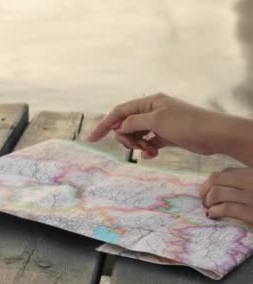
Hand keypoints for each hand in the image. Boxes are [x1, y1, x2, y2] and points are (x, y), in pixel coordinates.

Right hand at [87, 93, 249, 160]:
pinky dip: (146, 149)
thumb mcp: (156, 121)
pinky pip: (148, 142)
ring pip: (136, 135)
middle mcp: (153, 110)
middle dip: (126, 137)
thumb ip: (133, 122)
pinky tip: (152, 155)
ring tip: (147, 151)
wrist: (215, 135)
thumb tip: (118, 126)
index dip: (105, 124)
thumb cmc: (187, 124)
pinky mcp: (166, 136)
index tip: (93, 139)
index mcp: (149, 102)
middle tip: (134, 146)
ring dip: (137, 144)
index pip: (120, 111)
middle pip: (127, 124)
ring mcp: (159, 123)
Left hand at [199, 168, 252, 223]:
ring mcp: (252, 197)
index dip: (214, 182)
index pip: (227, 172)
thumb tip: (216, 187)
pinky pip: (226, 208)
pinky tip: (213, 215)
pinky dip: (215, 211)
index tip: (210, 191)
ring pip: (217, 193)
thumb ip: (244, 182)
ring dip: (208, 201)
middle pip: (216, 179)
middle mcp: (252, 181)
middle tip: (204, 201)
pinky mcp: (252, 213)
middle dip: (205, 190)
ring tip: (209, 208)